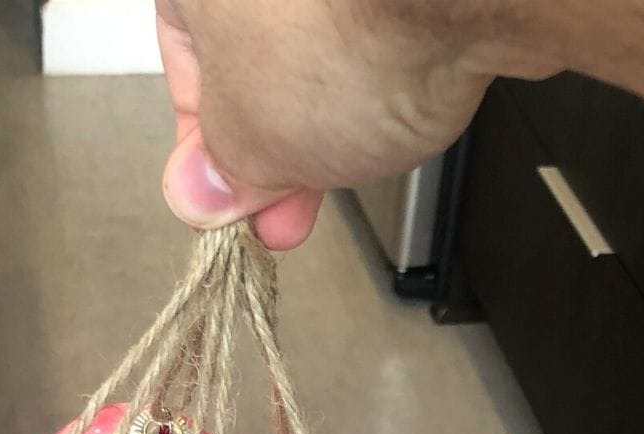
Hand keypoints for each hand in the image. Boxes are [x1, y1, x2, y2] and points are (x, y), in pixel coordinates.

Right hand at [156, 0, 520, 249]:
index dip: (206, 145)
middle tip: (285, 203)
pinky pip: (373, 24)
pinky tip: (383, 113)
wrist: (462, 0)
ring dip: (321, 117)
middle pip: (250, 54)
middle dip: (272, 144)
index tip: (231, 197)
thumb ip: (219, 172)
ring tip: (340, 164)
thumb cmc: (348, 40)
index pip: (182, 62)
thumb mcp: (249, 145)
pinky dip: (373, 72)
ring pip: (314, 43)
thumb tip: (204, 189)